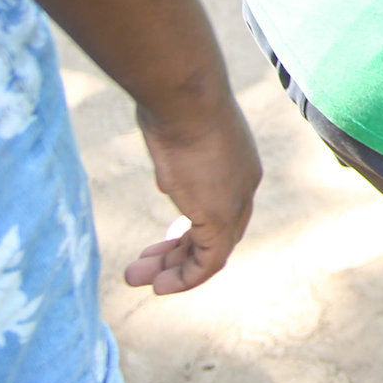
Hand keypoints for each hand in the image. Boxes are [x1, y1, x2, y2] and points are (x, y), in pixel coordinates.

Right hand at [123, 98, 261, 293]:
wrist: (184, 97)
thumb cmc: (174, 102)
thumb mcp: (176, 128)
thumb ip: (175, 152)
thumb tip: (168, 170)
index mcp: (238, 161)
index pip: (222, 205)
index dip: (193, 226)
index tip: (165, 237)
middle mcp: (244, 183)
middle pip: (217, 231)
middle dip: (180, 251)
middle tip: (148, 264)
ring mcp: (234, 201)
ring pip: (212, 250)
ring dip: (175, 270)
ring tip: (138, 279)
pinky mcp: (220, 216)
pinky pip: (209, 260)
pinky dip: (187, 277)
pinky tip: (161, 285)